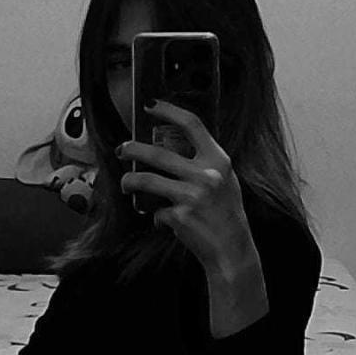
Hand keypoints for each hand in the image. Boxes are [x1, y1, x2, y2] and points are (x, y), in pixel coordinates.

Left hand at [116, 98, 260, 279]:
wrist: (232, 249)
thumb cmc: (227, 214)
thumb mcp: (224, 180)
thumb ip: (203, 163)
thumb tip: (170, 147)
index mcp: (219, 160)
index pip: (192, 124)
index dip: (168, 110)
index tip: (150, 104)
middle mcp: (206, 175)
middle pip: (157, 153)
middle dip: (132, 149)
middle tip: (123, 149)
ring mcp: (191, 196)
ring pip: (146, 180)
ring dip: (129, 181)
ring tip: (125, 183)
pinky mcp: (179, 216)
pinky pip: (155, 210)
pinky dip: (155, 214)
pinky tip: (162, 219)